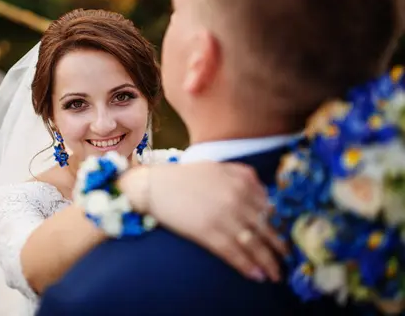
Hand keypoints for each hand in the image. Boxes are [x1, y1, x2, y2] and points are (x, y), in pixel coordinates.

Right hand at [118, 162, 286, 282]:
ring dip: (267, 262)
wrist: (156, 185)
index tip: (283, 237)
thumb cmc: (187, 175)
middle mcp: (238, 200)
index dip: (278, 226)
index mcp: (243, 182)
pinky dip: (246, 266)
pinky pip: (233, 253)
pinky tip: (256, 275)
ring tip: (275, 274)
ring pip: (253, 244)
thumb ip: (245, 176)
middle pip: (265, 229)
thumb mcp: (220, 167)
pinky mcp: (208, 233)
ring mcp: (224, 217)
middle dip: (278, 248)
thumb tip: (266, 196)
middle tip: (286, 261)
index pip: (269, 209)